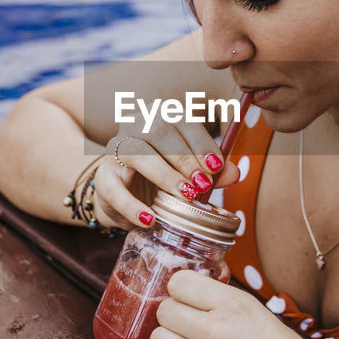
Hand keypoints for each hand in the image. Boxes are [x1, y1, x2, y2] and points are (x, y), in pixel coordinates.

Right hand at [89, 119, 239, 230]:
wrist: (121, 196)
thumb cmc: (159, 177)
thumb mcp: (187, 174)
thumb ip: (210, 171)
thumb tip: (235, 173)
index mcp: (160, 119)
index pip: (182, 121)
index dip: (200, 142)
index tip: (216, 167)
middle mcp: (136, 127)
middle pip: (159, 130)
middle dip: (185, 158)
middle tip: (203, 184)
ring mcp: (115, 151)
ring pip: (137, 152)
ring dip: (165, 175)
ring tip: (186, 195)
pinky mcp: (103, 178)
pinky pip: (114, 189)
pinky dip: (132, 205)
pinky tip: (150, 219)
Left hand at [148, 270, 338, 338]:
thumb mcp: (265, 319)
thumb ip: (229, 307)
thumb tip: (196, 297)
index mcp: (237, 306)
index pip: (179, 282)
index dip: (182, 294)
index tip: (191, 304)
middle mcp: (218, 332)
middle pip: (164, 311)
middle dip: (175, 320)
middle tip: (191, 332)